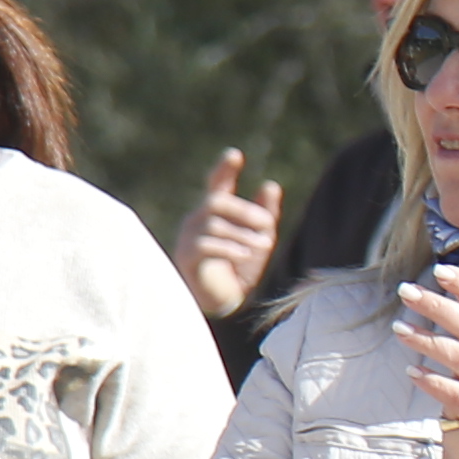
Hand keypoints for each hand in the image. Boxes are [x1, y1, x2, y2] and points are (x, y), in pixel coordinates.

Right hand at [172, 150, 283, 317]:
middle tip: (268, 223)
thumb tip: (271, 185)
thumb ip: (265, 214)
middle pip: (215, 201)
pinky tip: (245, 254)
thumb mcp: (259, 239)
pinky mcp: (186, 257)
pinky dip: (228, 247)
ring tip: (264, 245)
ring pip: (213, 223)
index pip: (216, 184)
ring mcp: (188, 237)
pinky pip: (204, 245)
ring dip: (242, 233)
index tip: (235, 154)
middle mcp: (198, 220)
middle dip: (244, 210)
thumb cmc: (239, 269)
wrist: (225, 303)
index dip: (224, 169)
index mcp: (216, 213)